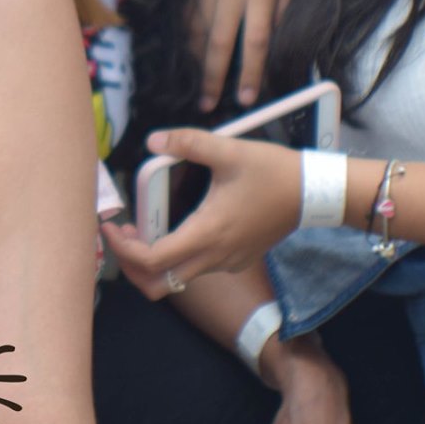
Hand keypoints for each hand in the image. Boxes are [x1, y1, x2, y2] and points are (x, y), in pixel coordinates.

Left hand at [101, 129, 302, 288]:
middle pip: (159, 283)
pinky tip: (172, 229)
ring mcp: (227, 263)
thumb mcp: (229, 150)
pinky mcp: (236, 260)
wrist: (313, 193)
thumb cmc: (273, 172)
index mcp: (208, 233)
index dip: (124, 249)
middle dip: (131, 266)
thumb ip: (188, 142)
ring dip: (152, 262)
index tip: (111, 227)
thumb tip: (154, 140)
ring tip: (140, 230)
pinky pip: (196, 270)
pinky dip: (175, 258)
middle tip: (121, 236)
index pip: (153, 260)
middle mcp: (215, 257)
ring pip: (177, 279)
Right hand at [191, 0, 293, 109]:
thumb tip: (275, 38)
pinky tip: (190, 54)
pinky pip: (188, 14)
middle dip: (214, 76)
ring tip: (199, 88)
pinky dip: (188, 37)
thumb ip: (281, 5)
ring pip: (199, 31)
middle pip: (220, 42)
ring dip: (198, 62)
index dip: (250, 71)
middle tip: (210, 104)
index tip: (246, 96)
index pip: (255, 39)